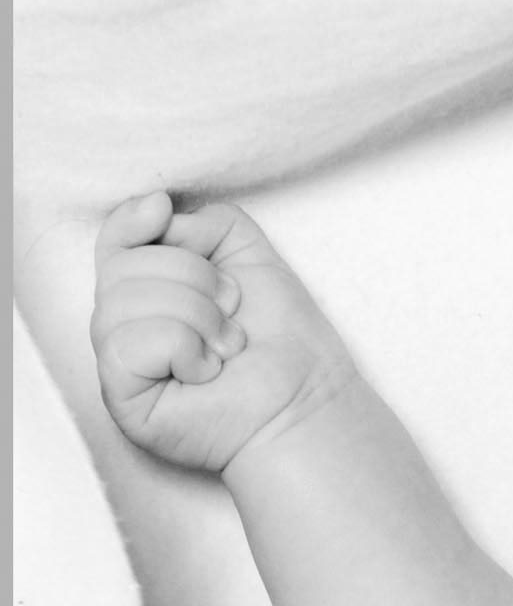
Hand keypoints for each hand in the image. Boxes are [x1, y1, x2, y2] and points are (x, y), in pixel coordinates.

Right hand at [91, 192, 356, 473]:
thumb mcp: (250, 256)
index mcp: (149, 289)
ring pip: (125, 302)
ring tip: (226, 346)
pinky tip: (207, 371)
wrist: (306, 398)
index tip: (163, 210)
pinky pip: (130, 342)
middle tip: (232, 312)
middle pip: (122, 266)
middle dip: (195, 278)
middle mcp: (124, 324)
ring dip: (198, 316)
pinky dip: (183, 348)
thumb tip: (155, 207)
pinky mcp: (119, 397)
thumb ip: (205, 222)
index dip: (130, 220)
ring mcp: (117, 361)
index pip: (113, 241)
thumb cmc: (281, 336)